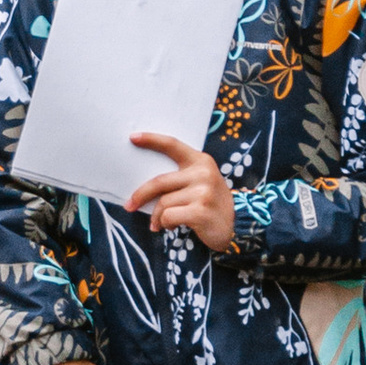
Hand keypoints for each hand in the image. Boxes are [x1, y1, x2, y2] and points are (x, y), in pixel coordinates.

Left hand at [128, 130, 237, 250]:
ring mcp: (203, 192)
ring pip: (163, 203)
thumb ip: (180, 178)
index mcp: (201, 161)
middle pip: (159, 182)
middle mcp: (203, 173)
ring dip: (158, 216)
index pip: (172, 145)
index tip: (133, 138)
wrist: (236, 226)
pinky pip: (169, 216)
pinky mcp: (201, 211)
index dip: (152, 140)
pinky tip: (173, 226)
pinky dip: (166, 224)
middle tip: (129, 205)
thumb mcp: (201, 183)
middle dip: (141, 195)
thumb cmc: (210, 204)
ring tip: (164, 223)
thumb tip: (146, 187)